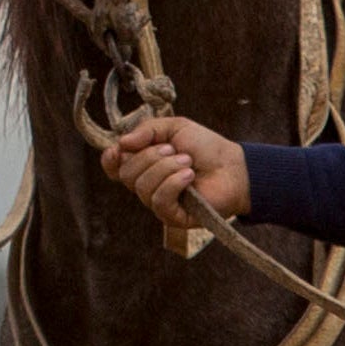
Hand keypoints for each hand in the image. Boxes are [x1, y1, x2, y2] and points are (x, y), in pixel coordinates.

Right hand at [95, 109, 246, 239]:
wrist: (234, 167)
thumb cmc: (205, 147)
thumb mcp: (174, 128)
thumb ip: (147, 130)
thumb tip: (121, 143)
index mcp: (143, 164)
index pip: (114, 167)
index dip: (110, 159)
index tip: (120, 149)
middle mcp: (147, 185)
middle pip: (127, 174)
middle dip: (150, 157)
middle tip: (175, 150)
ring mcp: (159, 203)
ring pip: (142, 187)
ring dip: (167, 168)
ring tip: (188, 163)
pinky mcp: (173, 217)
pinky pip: (159, 201)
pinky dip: (173, 183)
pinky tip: (189, 176)